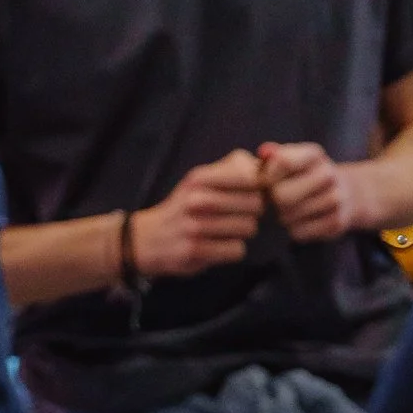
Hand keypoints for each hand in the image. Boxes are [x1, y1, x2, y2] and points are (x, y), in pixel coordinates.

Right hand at [130, 151, 265, 278]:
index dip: (259, 187)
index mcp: (200, 178)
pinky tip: (220, 246)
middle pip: (256, 204)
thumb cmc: (183, 207)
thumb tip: (265, 161)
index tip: (252, 194)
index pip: (250, 177)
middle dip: (253, 212)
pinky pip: (236, 250)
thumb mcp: (199, 179)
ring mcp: (195, 226)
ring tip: (227, 230)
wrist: (146, 239)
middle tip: (240, 215)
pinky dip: (233, 250)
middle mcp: (197, 199)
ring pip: (249, 228)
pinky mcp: (196, 251)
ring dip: (243, 232)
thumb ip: (232, 167)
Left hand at [258, 139, 355, 242]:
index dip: (267, 175)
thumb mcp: (290, 160)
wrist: (343, 193)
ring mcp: (336, 198)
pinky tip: (301, 221)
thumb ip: (273, 156)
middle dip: (272, 201)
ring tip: (289, 210)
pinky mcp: (337, 222)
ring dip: (282, 217)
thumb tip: (263, 151)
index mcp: (313, 154)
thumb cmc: (304, 176)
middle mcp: (328, 173)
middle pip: (281, 196)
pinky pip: (299, 232)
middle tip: (275, 200)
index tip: (266, 181)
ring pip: (288, 216)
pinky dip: (294, 230)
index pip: (282, 162)